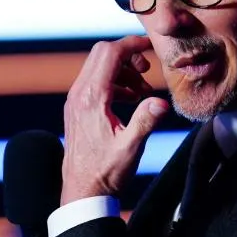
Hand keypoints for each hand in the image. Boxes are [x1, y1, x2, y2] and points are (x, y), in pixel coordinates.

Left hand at [61, 35, 169, 203]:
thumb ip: (146, 121)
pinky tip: (130, 100)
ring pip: (98, 66)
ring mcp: (75, 100)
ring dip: (123, 70)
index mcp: (92, 98)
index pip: (110, 54)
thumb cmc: (106, 172)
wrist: (83, 191)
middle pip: (102, 53)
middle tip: (147, 71)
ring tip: (142, 92)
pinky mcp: (77, 107)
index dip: (132, 45)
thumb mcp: (131, 148)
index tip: (151, 47)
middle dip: (128, 55)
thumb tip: (161, 102)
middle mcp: (79, 94)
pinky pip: (95, 81)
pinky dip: (114, 82)